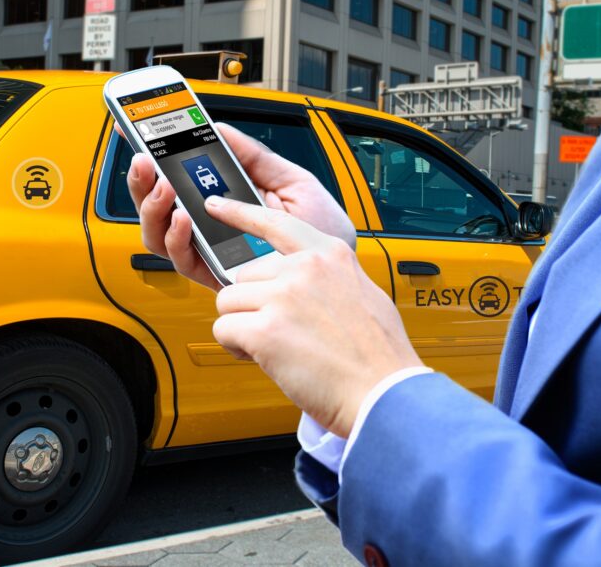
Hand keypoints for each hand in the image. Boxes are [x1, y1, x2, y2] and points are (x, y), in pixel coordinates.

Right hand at [125, 123, 355, 289]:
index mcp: (225, 199)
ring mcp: (209, 250)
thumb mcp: (291, 180)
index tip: (139, 133)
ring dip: (153, 208)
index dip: (154, 160)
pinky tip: (184, 217)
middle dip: (143, 182)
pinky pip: (182, 260)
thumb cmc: (321, 228)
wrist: (339, 265)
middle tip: (145, 160)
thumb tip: (220, 129)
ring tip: (165, 187)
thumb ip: (254, 157)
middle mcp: (210, 225)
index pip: (178, 180)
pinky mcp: (215, 275)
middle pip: (158, 207)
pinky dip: (176, 237)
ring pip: (159, 234)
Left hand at [208, 196, 422, 438]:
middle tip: (279, 331)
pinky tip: (263, 358)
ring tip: (274, 347)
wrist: (384, 394)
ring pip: (228, 302)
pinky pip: (223, 330)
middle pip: (244, 276)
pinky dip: (235, 347)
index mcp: (330, 255)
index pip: (276, 222)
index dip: (240, 213)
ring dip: (242, 327)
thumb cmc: (378, 357)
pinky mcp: (264, 330)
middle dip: (252, 305)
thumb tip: (299, 281)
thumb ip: (328, 278)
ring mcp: (283, 297)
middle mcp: (304, 268)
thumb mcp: (363, 294)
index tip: (216, 206)